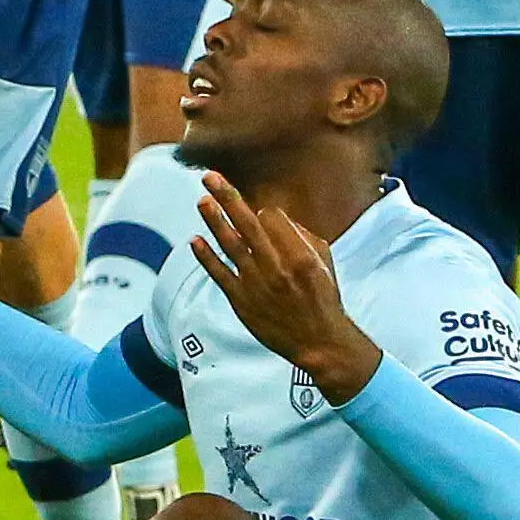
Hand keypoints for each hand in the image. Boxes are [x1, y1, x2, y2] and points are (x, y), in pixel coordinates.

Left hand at [189, 176, 382, 402]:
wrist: (319, 342)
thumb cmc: (324, 299)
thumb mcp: (324, 263)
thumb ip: (303, 236)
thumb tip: (274, 216)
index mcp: (300, 254)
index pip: (272, 218)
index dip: (262, 211)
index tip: (259, 212)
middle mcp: (277, 266)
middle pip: (247, 224)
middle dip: (227, 198)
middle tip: (209, 177)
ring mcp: (257, 284)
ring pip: (231, 245)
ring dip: (214, 220)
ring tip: (201, 200)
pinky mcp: (242, 301)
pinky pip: (220, 274)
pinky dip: (206, 257)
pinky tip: (195, 240)